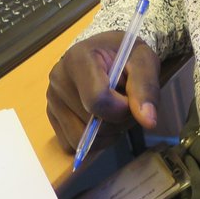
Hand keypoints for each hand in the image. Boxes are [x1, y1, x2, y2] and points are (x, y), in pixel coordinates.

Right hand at [46, 30, 160, 152]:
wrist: (107, 53)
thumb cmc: (125, 55)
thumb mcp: (144, 61)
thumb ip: (147, 88)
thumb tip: (148, 121)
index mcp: (78, 58)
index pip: (97, 100)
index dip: (120, 108)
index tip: (129, 98)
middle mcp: (58, 79)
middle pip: (92, 124)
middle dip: (117, 121)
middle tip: (124, 102)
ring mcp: (52, 99)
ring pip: (81, 139)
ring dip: (105, 134)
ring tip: (112, 111)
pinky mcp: (51, 117)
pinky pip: (71, 144)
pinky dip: (90, 141)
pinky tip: (99, 120)